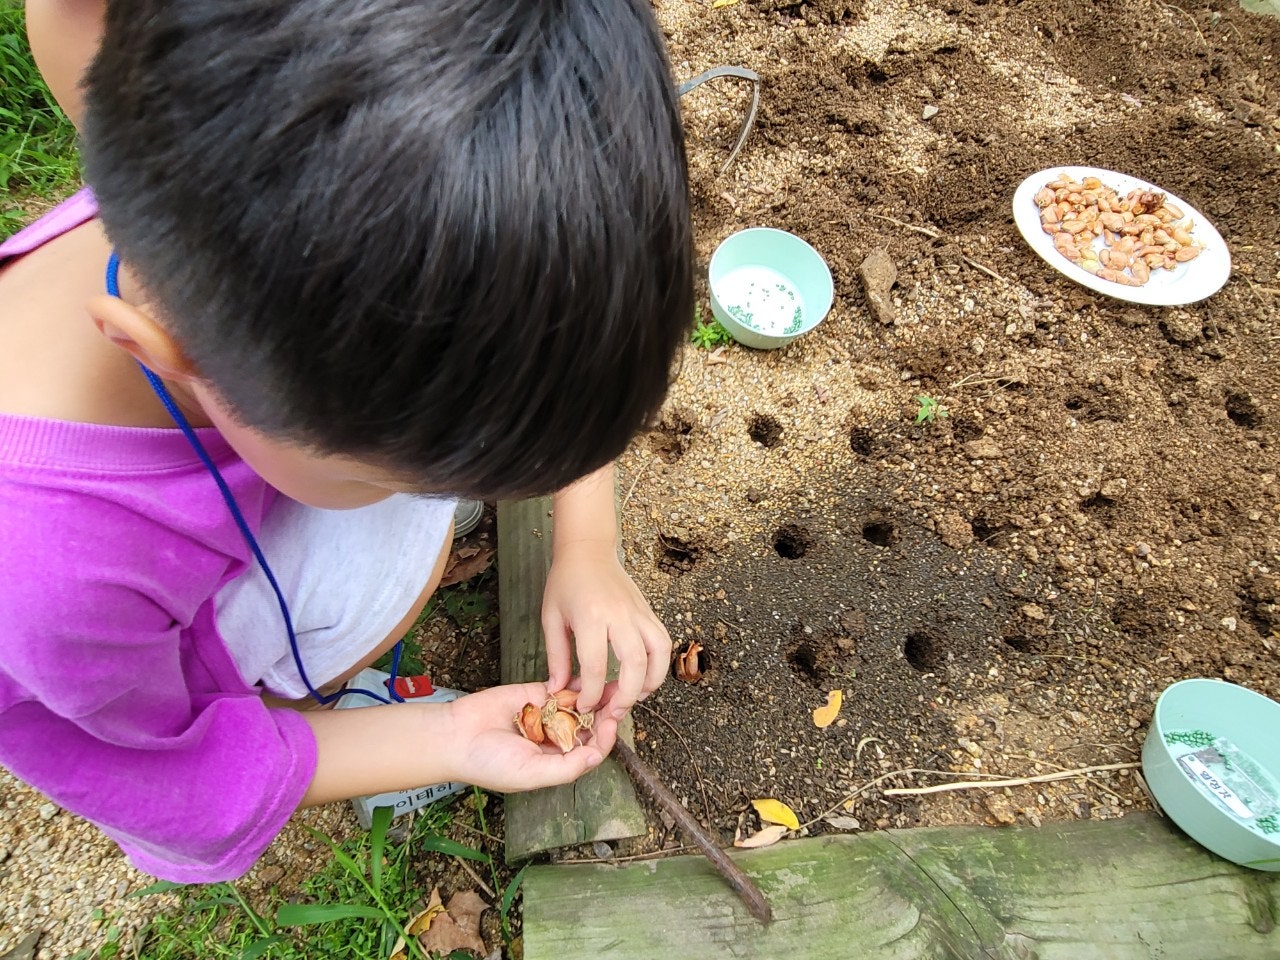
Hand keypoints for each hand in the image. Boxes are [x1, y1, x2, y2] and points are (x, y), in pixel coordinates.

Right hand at [440, 682, 617, 792]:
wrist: (456, 736)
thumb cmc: (490, 764)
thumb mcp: (531, 774)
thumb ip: (566, 767)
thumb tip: (597, 757)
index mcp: (557, 761)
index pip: (591, 749)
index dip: (605, 737)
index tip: (611, 723)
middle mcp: (555, 739)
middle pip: (590, 724)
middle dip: (605, 712)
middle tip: (620, 697)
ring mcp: (547, 715)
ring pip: (579, 704)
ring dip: (595, 694)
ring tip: (612, 682)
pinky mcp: (535, 694)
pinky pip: (560, 687)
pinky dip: (574, 682)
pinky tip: (588, 676)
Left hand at [541, 542, 671, 717]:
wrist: (587, 550)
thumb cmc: (566, 582)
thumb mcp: (551, 618)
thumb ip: (557, 656)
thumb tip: (558, 689)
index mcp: (591, 616)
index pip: (596, 666)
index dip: (591, 693)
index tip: (584, 705)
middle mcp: (620, 614)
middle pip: (635, 663)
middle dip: (627, 695)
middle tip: (614, 712)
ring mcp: (639, 612)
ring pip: (659, 652)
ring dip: (652, 681)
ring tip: (636, 697)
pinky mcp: (648, 611)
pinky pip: (663, 641)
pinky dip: (659, 663)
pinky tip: (645, 676)